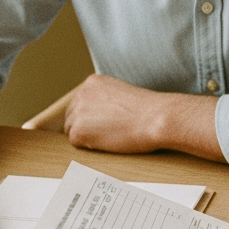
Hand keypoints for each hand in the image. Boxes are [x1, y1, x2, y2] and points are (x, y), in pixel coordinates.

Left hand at [62, 74, 222, 160]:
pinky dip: (90, 146)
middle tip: (110, 132)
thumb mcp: (122, 95)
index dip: (93, 116)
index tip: (108, 122)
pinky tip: (109, 141)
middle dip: (86, 126)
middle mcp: (81, 93)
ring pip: (72, 130)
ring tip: (112, 135)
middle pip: (72, 116)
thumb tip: (95, 116)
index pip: (80, 103)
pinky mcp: (78, 131)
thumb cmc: (148, 110)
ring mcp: (78, 112)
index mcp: (92, 82)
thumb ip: (104, 100)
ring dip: (88, 136)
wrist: (156, 118)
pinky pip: (76, 143)